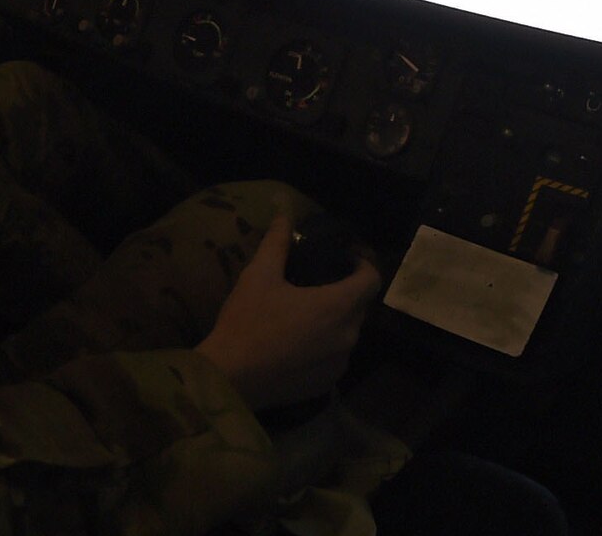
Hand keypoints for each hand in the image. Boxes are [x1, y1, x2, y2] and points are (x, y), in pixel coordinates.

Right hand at [196, 215, 382, 412]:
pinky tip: (298, 343)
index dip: (362, 265)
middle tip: (318, 283)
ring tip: (306, 313)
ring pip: (347, 334)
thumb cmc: (248, 322)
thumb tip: (284, 216)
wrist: (230, 378)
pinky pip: (335, 357)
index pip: (372, 280)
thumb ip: (277, 244)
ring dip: (335, 321)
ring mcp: (338, 364)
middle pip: (359, 307)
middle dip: (345, 292)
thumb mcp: (259, 276)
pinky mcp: (326, 384)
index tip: (345, 259)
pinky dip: (324, 347)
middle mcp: (348, 336)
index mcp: (338, 306)